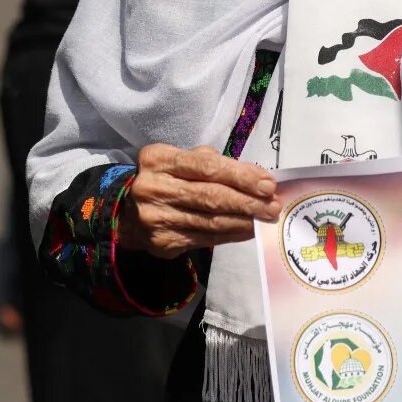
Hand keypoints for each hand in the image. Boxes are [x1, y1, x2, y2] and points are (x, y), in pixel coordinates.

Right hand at [118, 143, 280, 258]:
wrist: (128, 212)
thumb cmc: (167, 179)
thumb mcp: (184, 161)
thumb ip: (218, 165)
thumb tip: (259, 179)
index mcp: (159, 159)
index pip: (207, 168)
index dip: (241, 177)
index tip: (268, 184)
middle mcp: (153, 188)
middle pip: (210, 196)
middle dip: (247, 202)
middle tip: (273, 206)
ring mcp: (155, 218)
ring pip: (210, 221)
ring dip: (244, 221)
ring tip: (265, 219)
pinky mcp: (162, 242)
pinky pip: (205, 239)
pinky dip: (230, 235)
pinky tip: (246, 230)